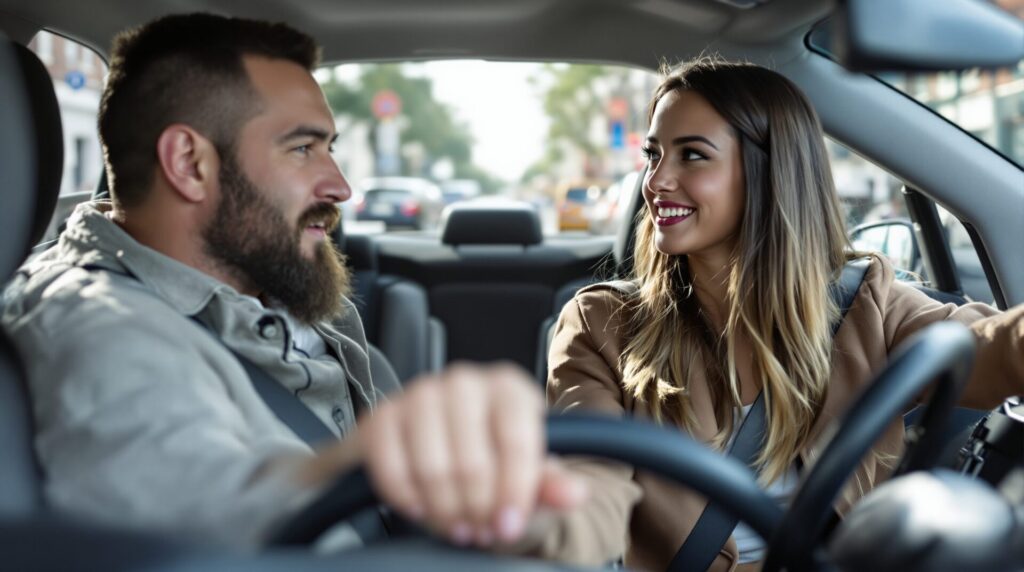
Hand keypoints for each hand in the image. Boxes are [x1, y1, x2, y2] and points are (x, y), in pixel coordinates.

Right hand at [357, 362, 587, 546]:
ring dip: (443, 509)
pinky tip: (420, 508)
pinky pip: (390, 466)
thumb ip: (551, 486)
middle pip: (472, 460)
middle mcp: (464, 382)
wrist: (447, 465)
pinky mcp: (382, 415)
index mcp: (509, 389)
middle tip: (481, 531)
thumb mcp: (529, 480)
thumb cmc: (495, 468)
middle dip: (476, 508)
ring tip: (456, 524)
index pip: (517, 440)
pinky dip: (405, 497)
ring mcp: (420, 394)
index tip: (510, 525)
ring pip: (431, 466)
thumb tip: (575, 493)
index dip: (514, 490)